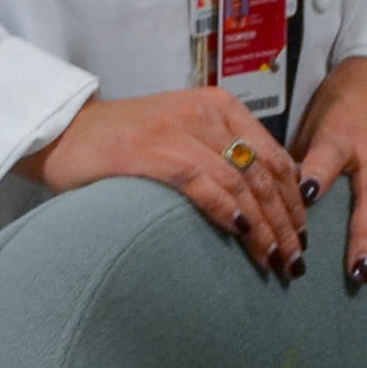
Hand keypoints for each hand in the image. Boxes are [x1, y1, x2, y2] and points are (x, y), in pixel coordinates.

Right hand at [33, 87, 310, 275]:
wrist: (64, 130)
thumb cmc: (124, 142)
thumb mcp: (183, 135)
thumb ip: (220, 155)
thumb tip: (263, 204)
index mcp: (219, 106)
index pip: (276, 155)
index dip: (295, 200)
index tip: (302, 236)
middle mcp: (205, 112)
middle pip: (264, 173)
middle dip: (285, 222)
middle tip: (295, 260)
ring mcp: (177, 130)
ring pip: (240, 183)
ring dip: (263, 228)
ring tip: (275, 261)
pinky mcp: (150, 151)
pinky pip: (202, 184)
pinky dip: (226, 211)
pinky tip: (242, 235)